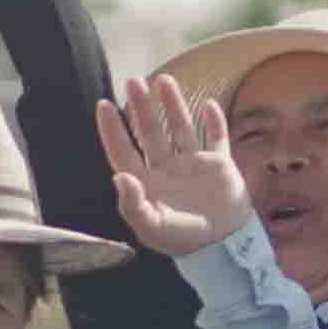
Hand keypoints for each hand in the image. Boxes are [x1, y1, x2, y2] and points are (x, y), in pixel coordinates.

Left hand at [100, 70, 252, 255]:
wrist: (224, 248)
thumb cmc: (183, 240)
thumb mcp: (152, 227)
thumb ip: (132, 204)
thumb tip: (117, 175)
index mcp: (146, 183)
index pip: (123, 151)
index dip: (112, 129)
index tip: (103, 104)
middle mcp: (166, 169)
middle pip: (150, 132)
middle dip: (141, 107)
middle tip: (133, 82)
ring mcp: (193, 165)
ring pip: (180, 128)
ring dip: (173, 104)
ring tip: (164, 80)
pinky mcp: (218, 165)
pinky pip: (217, 138)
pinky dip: (215, 123)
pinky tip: (210, 105)